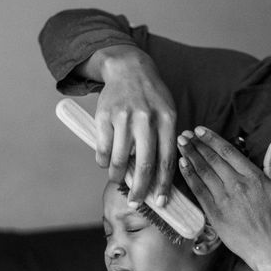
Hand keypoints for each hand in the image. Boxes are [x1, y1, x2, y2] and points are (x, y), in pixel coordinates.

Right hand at [92, 45, 176, 205]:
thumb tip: (158, 179)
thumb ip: (164, 142)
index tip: (161, 202)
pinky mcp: (104, 116)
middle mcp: (146, 119)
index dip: (163, 185)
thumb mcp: (167, 113)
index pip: (167, 160)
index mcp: (167, 120)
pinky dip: (103, 161)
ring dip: (118, 176)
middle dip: (140, 190)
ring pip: (119, 160)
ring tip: (118, 180)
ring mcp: (124, 117)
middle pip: (144, 164)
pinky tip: (107, 163)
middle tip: (136, 202)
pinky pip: (103, 149)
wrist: (129, 68)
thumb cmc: (152, 97)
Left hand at [176, 127, 270, 270]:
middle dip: (196, 144)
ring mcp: (224, 199)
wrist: (270, 249)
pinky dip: (190, 177)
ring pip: (203, 172)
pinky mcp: (215, 214)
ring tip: (180, 144)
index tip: (200, 130)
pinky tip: (182, 166)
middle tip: (184, 133)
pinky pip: (199, 191)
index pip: (228, 152)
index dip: (212, 139)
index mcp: (253, 177)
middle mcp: (237, 185)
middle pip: (212, 159)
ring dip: (190, 156)